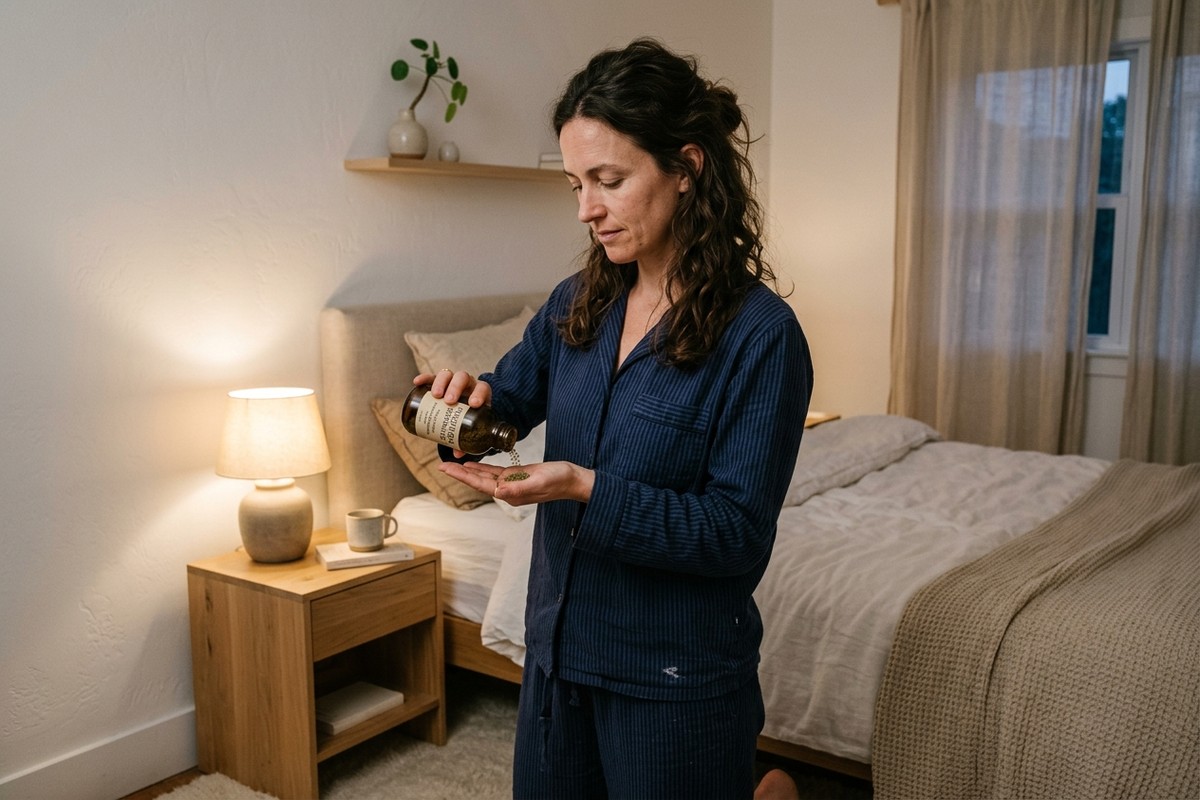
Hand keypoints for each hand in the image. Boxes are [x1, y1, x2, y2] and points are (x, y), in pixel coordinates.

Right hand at [413, 369, 492, 457]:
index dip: (479, 394)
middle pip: (463, 378)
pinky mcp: (439, 381)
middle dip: (456, 388)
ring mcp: (452, 381)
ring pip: (448, 375)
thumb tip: (458, 454)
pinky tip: (417, 383)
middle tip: (449, 401)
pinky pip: (431, 376)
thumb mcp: (471, 427)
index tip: (473, 404)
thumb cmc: (469, 419)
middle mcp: (467, 383)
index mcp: (480, 392)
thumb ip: (466, 439)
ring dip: (441, 382)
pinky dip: (424, 378)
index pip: (482, 388)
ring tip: (435, 395)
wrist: (463, 410)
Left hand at [438, 460, 594, 504]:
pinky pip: (495, 472)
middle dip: (459, 473)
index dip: (462, 477)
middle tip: (441, 464)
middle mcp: (507, 490)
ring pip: (484, 477)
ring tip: (453, 464)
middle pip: (478, 481)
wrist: (573, 480)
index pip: (480, 484)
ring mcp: (512, 483)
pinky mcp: (518, 475)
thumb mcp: (539, 482)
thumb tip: (498, 491)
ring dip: (468, 471)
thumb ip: (519, 488)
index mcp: (510, 493)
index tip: (446, 469)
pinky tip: (474, 464)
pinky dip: (483, 468)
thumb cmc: (559, 480)